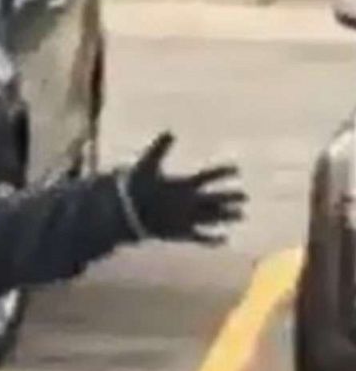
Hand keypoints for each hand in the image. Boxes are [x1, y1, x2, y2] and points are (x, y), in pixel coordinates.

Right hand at [122, 132, 246, 244]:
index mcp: (183, 186)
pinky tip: (224, 240)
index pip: (208, 177)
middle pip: (215, 200)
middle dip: (230, 198)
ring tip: (241, 216)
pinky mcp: (179, 233)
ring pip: (211, 218)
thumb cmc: (135, 188)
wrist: (125, 214)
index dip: (223, 173)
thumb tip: (171, 130)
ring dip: (227, 216)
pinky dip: (212, 239)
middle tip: (245, 197)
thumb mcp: (146, 165)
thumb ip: (160, 148)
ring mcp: (185, 219)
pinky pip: (199, 237)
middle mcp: (188, 203)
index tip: (237, 170)